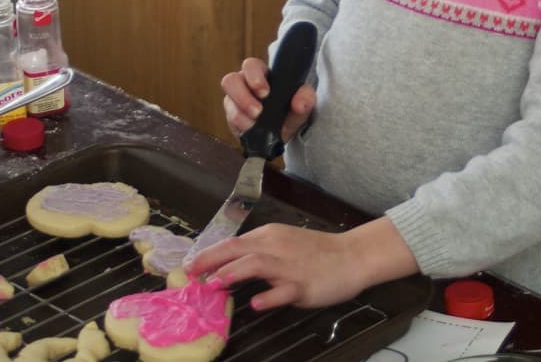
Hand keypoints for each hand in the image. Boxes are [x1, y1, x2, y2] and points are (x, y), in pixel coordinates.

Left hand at [185, 218, 418, 309]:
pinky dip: (269, 296)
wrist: (351, 256)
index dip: (209, 254)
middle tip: (191, 274)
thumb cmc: (315, 252)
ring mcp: (289, 266)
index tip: (190, 266)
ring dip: (233, 273)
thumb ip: (258, 252)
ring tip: (215, 284)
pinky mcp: (303, 284)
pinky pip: (284, 291)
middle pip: (238, 249)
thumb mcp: (283, 244)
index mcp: (269, 236)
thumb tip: (227, 265)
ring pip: (256, 264)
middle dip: (211, 260)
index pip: (233, 243)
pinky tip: (257, 304)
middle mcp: (276, 247)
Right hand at [221, 58, 315, 142]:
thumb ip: (305, 98)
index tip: (265, 93)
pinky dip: (239, 126)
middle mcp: (244, 85)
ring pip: (227, 100)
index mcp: (261, 74)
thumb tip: (299, 103)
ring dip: (239, 113)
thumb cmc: (290, 111)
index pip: (250, 66)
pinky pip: (229, 119)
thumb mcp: (303, 104)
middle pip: (230, 80)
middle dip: (242, 96)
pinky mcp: (232, 118)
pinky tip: (250, 130)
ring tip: (253, 124)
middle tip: (257, 111)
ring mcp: (235, 101)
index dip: (253, 77)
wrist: (284, 133)